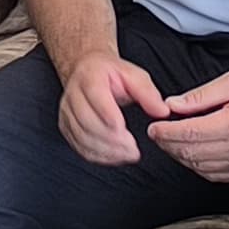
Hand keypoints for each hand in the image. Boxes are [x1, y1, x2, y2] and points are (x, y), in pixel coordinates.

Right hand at [56, 52, 170, 165]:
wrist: (87, 71)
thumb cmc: (110, 74)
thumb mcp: (133, 75)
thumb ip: (148, 93)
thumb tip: (161, 111)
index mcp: (90, 77)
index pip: (95, 96)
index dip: (108, 115)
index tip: (124, 129)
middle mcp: (73, 95)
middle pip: (87, 121)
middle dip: (111, 139)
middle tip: (132, 149)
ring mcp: (67, 112)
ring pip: (81, 137)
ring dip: (105, 151)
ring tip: (127, 155)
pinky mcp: (66, 127)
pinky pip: (79, 146)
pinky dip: (97, 156)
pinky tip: (114, 157)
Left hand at [145, 69, 228, 183]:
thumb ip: (199, 96)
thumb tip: (172, 105)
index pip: (188, 134)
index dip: (166, 132)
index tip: (154, 127)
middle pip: (191, 153)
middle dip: (169, 144)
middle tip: (158, 134)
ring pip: (200, 167)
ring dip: (181, 157)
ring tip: (172, 142)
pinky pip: (214, 175)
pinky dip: (198, 167)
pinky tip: (192, 155)